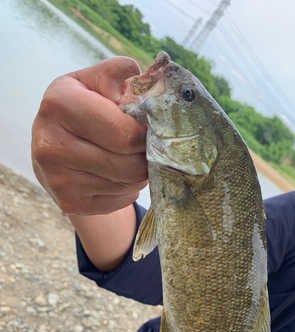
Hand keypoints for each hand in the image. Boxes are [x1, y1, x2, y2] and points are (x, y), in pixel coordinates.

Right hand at [32, 56, 147, 214]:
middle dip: (146, 156)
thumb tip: (146, 86)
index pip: (124, 133)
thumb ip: (120, 74)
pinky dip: (127, 189)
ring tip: (130, 158)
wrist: (54, 146)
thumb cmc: (84, 107)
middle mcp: (51, 144)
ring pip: (128, 184)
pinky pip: (119, 200)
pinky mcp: (68, 202)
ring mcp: (57, 179)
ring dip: (139, 174)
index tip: (150, 129)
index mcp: (59, 105)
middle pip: (129, 165)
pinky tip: (116, 175)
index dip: (146, 134)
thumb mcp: (96, 81)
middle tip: (145, 146)